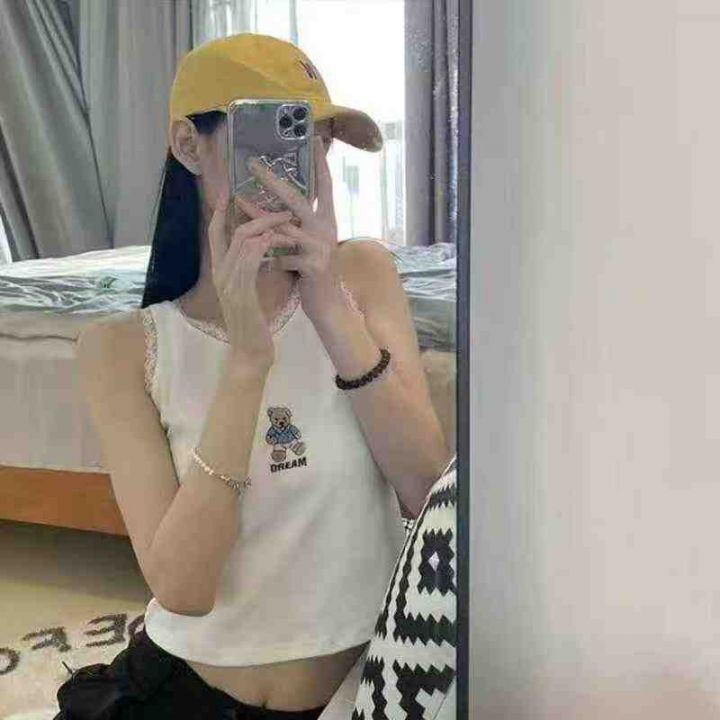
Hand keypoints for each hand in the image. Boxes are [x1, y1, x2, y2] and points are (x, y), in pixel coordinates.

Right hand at [208, 188, 296, 369]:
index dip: (222, 211)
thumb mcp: (249, 292)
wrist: (250, 352)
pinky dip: (267, 245)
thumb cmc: (253, 324)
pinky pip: (251, 259)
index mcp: (220, 271)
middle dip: (256, 214)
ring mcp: (228, 282)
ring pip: (243, 240)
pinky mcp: (240, 292)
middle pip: (231, 231)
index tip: (232, 191)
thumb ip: (249, 269)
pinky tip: (281, 240)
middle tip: (280, 207)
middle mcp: (220, 273)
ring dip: (268, 226)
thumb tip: (260, 248)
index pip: (215, 234)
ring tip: (288, 220)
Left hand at [238, 136, 344, 322]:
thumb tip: (275, 208)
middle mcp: (325, 229)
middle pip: (297, 199)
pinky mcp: (314, 265)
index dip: (320, 164)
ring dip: (258, 218)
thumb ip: (295, 225)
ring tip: (238, 204)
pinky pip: (282, 257)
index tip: (315, 139)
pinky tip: (255, 261)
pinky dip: (266, 259)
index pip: (324, 186)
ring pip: (283, 228)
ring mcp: (320, 246)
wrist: (328, 304)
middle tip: (252, 164)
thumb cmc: (314, 272)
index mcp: (326, 220)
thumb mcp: (307, 244)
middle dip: (273, 181)